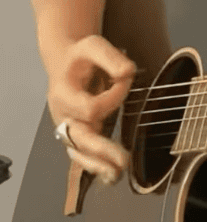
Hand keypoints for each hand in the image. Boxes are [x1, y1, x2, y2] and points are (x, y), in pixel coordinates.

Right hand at [47, 34, 135, 183]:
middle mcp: (63, 115)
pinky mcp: (76, 134)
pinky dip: (95, 166)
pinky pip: (83, 155)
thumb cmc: (80, 56)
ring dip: (98, 165)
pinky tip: (110, 176)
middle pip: (79, 138)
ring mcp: (68, 127)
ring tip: (116, 176)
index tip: (126, 80)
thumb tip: (128, 73)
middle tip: (123, 160)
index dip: (113, 97)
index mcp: (62, 94)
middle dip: (101, 150)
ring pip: (79, 153)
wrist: (64, 62)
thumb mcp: (94, 45)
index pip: (91, 107)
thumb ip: (111, 58)